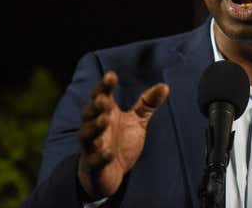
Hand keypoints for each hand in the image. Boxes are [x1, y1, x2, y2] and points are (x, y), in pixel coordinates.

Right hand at [77, 71, 169, 199]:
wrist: (110, 175)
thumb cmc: (121, 143)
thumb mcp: (136, 122)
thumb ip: (146, 104)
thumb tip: (164, 86)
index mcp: (105, 114)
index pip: (100, 96)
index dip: (104, 86)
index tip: (111, 75)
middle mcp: (95, 128)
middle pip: (89, 113)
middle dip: (96, 106)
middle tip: (104, 100)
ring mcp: (92, 147)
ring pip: (86, 135)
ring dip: (94, 126)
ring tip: (105, 119)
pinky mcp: (93, 166)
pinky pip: (94, 161)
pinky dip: (101, 156)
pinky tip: (110, 152)